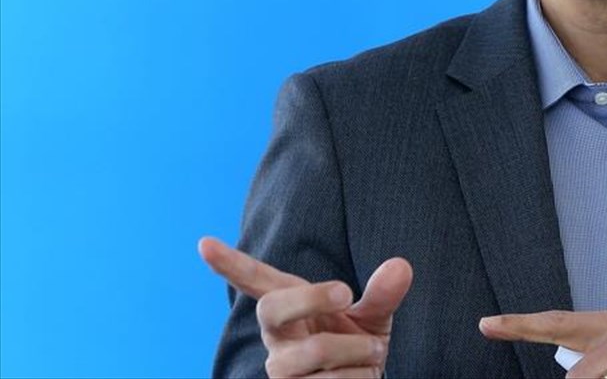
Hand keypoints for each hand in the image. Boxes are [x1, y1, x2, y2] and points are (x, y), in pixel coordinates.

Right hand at [198, 236, 411, 378]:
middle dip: (310, 298)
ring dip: (359, 350)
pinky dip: (359, 377)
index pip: (256, 282)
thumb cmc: (359, 346)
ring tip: (372, 352)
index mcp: (292, 307)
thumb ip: (382, 293)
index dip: (230, 265)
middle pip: (271, 310)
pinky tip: (361, 376)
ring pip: (316, 352)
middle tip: (345, 294)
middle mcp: (277, 339)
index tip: (204, 242)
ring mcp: (281, 371)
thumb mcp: (375, 316)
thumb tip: (401, 267)